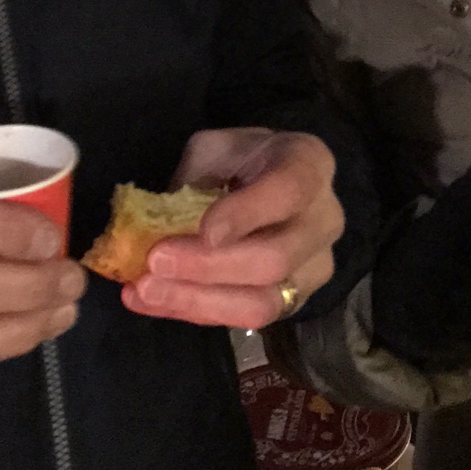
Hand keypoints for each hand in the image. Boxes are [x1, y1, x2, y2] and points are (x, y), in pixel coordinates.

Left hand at [121, 128, 341, 329]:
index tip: (205, 231)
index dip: (247, 214)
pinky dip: (192, 312)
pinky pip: (245, 320)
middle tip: (155, 261)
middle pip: (275, 259)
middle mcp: (324, 220)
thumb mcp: (216, 148)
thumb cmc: (240, 160)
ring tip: (146, 290)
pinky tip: (150, 301)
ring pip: (263, 302)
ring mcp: (314, 268)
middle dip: (209, 266)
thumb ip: (195, 179)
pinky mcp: (292, 302)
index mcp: (310, 165)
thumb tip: (157, 224)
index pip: (288, 191)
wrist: (267, 181)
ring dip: (198, 300)